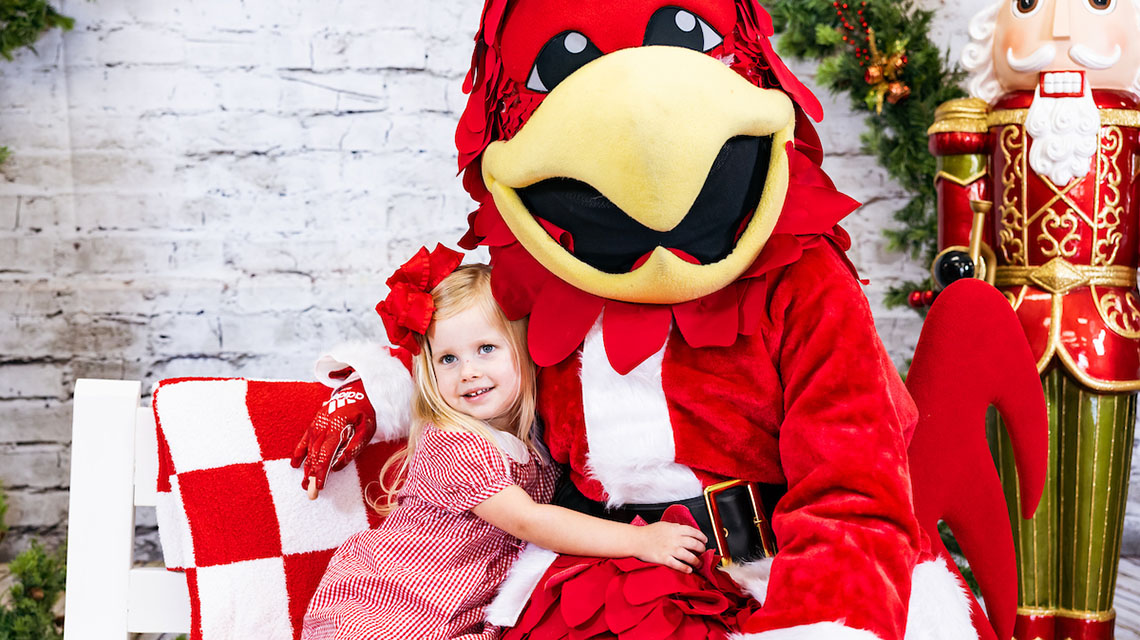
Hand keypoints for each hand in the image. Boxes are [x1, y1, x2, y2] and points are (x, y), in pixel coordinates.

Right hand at [290, 376, 375, 498]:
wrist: (358, 391)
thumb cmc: (364, 414)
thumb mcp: (366, 430)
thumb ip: (353, 448)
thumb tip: (337, 466)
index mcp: (337, 427)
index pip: (326, 453)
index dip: (322, 470)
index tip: (320, 486)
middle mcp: (323, 425)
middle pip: (315, 454)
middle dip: (312, 474)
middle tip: (310, 493)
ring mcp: (317, 423)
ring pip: (309, 448)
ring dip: (306, 467)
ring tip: (305, 484)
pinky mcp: (315, 423)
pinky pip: (305, 439)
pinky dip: (299, 451)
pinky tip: (295, 465)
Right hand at [633, 521, 707, 572]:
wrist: (636, 540)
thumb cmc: (648, 532)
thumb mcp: (663, 525)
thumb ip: (675, 527)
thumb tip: (684, 530)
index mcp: (675, 529)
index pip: (694, 532)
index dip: (702, 537)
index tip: (704, 540)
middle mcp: (675, 539)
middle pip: (694, 544)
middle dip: (701, 550)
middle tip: (702, 552)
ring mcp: (670, 549)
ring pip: (689, 556)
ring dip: (696, 561)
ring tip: (698, 564)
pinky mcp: (664, 559)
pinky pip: (678, 565)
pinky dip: (685, 568)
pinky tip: (689, 570)